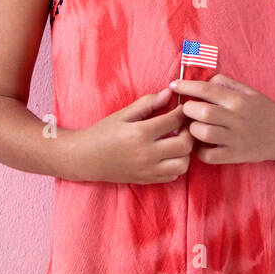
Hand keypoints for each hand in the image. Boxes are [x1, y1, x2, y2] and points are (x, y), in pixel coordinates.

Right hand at [71, 88, 194, 183]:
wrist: (85, 158)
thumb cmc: (103, 132)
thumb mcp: (122, 114)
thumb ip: (147, 103)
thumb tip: (169, 93)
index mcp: (140, 133)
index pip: (174, 120)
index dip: (183, 112)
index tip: (184, 107)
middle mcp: (147, 154)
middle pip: (185, 145)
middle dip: (189, 132)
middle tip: (183, 125)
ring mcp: (148, 170)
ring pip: (183, 164)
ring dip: (185, 152)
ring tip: (177, 141)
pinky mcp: (147, 180)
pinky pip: (173, 176)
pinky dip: (176, 165)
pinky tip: (168, 154)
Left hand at [169, 73, 274, 165]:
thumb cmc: (263, 111)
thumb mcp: (248, 91)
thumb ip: (226, 83)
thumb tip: (203, 82)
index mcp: (238, 100)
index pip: (206, 90)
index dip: (186, 86)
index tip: (173, 85)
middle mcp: (236, 118)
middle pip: (201, 112)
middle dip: (188, 109)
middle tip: (187, 110)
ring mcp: (235, 139)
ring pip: (202, 133)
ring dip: (192, 129)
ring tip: (194, 127)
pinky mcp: (235, 156)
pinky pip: (208, 156)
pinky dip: (199, 151)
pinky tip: (201, 145)